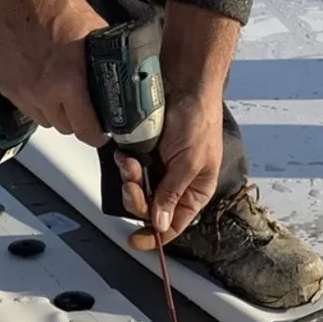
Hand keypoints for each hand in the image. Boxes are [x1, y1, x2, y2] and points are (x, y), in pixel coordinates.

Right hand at [0, 0, 107, 147]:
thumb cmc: (55, 6)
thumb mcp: (94, 34)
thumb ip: (104, 64)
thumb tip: (118, 84)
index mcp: (68, 81)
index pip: (86, 130)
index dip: (96, 134)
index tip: (99, 132)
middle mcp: (44, 92)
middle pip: (66, 128)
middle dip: (76, 120)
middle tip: (81, 106)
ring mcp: (24, 92)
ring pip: (46, 121)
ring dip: (55, 112)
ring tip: (59, 91)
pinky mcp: (8, 88)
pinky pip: (27, 109)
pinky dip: (36, 101)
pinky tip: (41, 82)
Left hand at [115, 88, 223, 248]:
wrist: (184, 79)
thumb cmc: (197, 117)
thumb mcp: (189, 163)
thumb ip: (172, 195)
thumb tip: (161, 224)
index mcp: (196, 190)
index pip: (175, 224)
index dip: (155, 236)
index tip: (136, 242)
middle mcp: (178, 183)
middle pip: (150, 210)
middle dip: (137, 199)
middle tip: (132, 183)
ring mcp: (161, 167)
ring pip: (137, 191)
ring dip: (130, 180)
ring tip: (129, 162)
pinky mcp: (146, 152)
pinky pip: (130, 170)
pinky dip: (125, 165)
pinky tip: (125, 154)